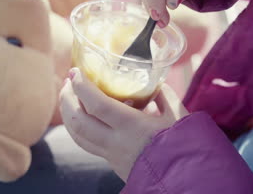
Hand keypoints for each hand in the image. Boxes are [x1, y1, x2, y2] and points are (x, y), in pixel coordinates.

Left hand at [59, 68, 188, 180]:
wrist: (186, 180)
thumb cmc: (185, 145)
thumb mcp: (178, 115)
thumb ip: (163, 95)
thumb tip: (152, 80)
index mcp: (133, 127)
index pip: (97, 105)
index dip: (82, 87)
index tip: (75, 71)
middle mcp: (116, 142)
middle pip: (78, 121)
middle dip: (67, 98)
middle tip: (68, 81)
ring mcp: (111, 154)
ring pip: (77, 134)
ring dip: (66, 113)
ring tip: (67, 95)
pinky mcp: (110, 161)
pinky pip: (84, 143)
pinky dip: (75, 126)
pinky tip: (77, 115)